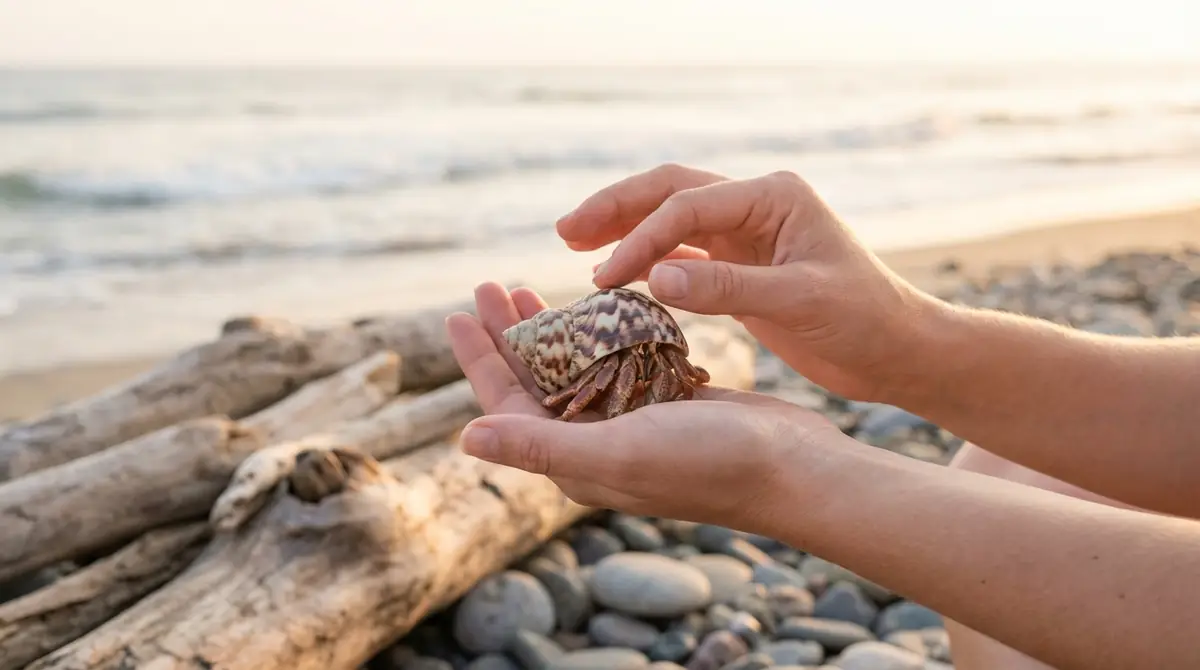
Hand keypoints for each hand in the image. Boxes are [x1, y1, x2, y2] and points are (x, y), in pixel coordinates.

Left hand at [445, 282, 842, 526]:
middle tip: (489, 283)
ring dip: (551, 328)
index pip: (507, 403)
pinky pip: (620, 360)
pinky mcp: (668, 402)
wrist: (794, 469)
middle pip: (536, 380)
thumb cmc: (707, 464)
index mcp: (574, 459)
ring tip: (525, 286)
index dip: (479, 359)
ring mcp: (633, 422)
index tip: (455, 311)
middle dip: (509, 333)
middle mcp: (596, 442)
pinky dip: (602, 330)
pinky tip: (595, 303)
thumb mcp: (616, 453)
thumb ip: (540, 445)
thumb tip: (464, 437)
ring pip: (576, 367)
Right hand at [557, 163, 940, 401]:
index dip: (640, 238)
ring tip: (575, 244)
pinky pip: (684, 252)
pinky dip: (650, 259)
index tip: (606, 277)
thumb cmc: (863, 320)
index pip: (688, 207)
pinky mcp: (743, 264)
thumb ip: (727, 288)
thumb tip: (652, 279)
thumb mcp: (798, 302)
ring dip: (625, 229)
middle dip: (615, 209)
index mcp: (773, 196)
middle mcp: (756, 204)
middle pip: (669, 192)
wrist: (898, 349)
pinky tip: (618, 275)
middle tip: (564, 232)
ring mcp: (748, 233)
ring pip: (671, 219)